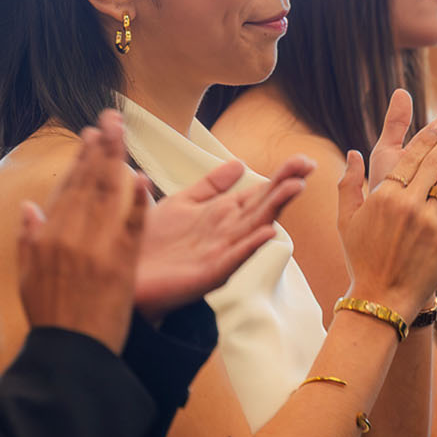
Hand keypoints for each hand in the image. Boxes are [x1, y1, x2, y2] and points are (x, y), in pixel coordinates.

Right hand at [16, 110, 147, 353]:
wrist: (71, 352)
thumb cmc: (49, 317)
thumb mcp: (27, 277)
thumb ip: (28, 239)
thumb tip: (27, 207)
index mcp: (47, 237)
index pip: (66, 188)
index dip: (79, 160)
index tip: (88, 135)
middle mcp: (70, 237)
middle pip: (88, 183)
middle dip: (100, 148)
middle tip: (111, 118)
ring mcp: (96, 249)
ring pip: (108, 196)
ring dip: (116, 162)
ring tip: (124, 134)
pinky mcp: (121, 264)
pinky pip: (132, 227)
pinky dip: (138, 204)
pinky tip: (144, 181)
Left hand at [134, 153, 311, 318]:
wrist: (129, 277)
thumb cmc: (153, 243)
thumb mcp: (183, 203)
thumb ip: (211, 185)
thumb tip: (239, 162)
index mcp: (223, 214)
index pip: (259, 191)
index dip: (280, 175)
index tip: (303, 160)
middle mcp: (228, 232)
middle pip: (262, 205)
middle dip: (284, 185)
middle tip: (307, 165)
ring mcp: (222, 253)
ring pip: (254, 227)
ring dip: (274, 208)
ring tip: (295, 187)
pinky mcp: (209, 274)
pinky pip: (234, 258)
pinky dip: (251, 245)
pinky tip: (268, 233)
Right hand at [338, 111, 436, 317]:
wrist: (382, 298)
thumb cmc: (362, 259)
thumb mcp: (346, 220)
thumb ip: (348, 184)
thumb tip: (352, 153)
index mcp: (382, 197)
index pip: (410, 158)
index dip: (428, 138)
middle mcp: (407, 206)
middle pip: (434, 162)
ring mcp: (430, 222)